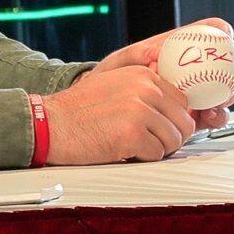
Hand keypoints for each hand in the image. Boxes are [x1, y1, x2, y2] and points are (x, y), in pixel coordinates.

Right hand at [43, 65, 196, 163]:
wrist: (51, 123)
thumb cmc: (79, 109)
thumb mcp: (115, 82)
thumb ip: (145, 88)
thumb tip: (176, 107)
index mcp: (144, 75)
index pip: (182, 103)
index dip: (173, 121)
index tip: (160, 129)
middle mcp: (145, 89)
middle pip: (183, 123)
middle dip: (170, 138)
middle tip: (150, 143)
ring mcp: (139, 111)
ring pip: (173, 141)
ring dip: (157, 149)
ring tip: (134, 146)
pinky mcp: (132, 135)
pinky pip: (156, 155)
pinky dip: (143, 158)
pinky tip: (124, 151)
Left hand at [92, 17, 233, 129]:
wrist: (110, 114)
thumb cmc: (114, 82)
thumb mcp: (120, 64)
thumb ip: (136, 55)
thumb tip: (155, 53)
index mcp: (183, 47)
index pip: (213, 31)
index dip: (224, 32)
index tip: (225, 37)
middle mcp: (198, 68)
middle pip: (233, 59)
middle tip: (227, 73)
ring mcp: (202, 92)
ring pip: (230, 89)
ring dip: (230, 93)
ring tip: (216, 100)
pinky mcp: (199, 116)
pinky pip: (217, 115)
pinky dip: (218, 116)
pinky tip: (210, 116)